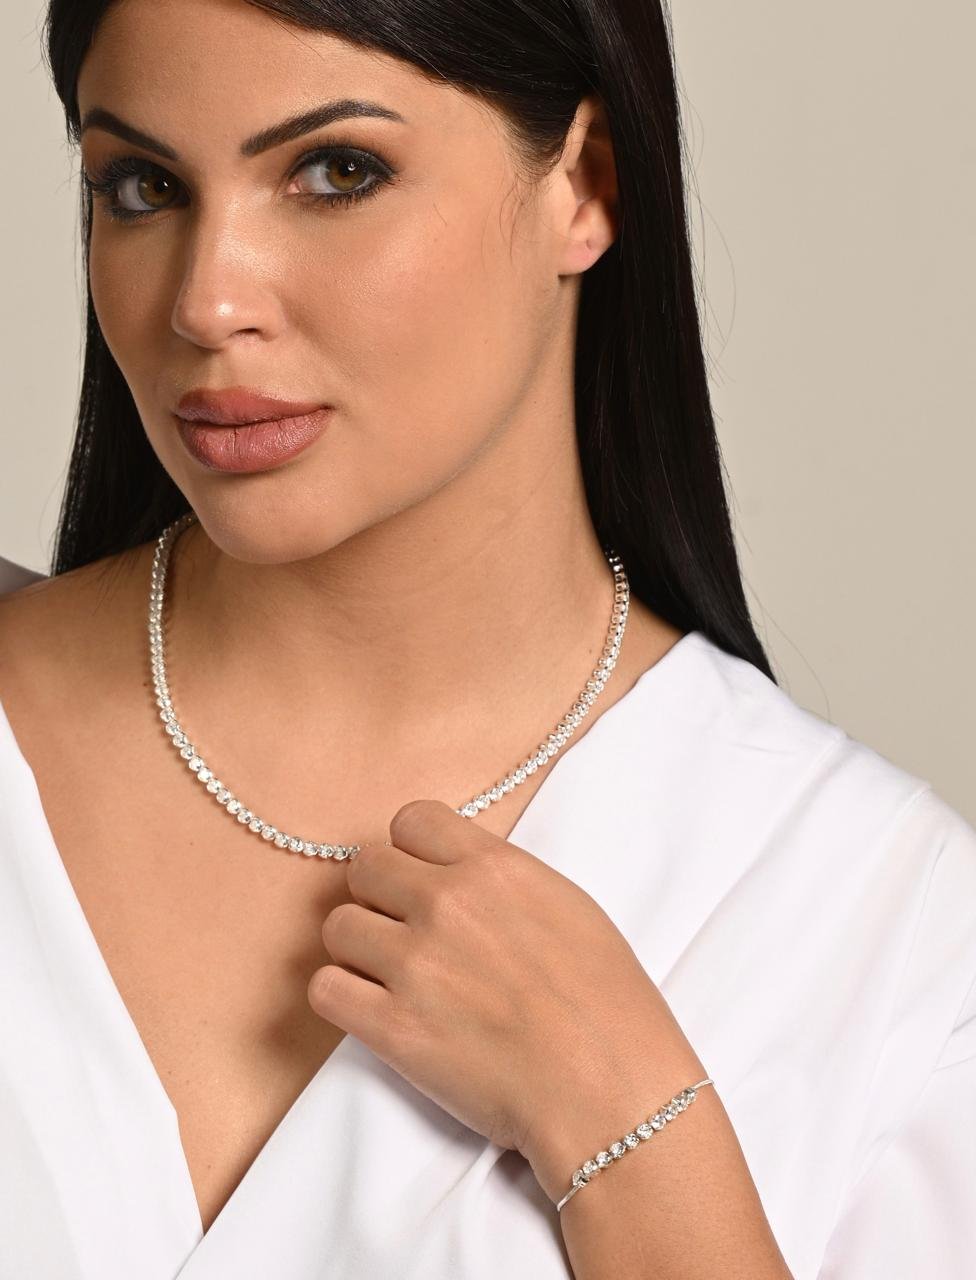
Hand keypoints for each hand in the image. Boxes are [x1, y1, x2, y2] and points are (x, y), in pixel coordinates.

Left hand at [306, 798, 689, 1167]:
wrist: (607, 1089)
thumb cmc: (606, 1004)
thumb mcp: (567, 906)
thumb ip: (501, 878)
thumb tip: (456, 873)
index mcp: (493, 867)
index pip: (411, 819)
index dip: (412, 851)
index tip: (420, 878)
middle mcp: (447, 903)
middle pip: (365, 866)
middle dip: (379, 896)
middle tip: (403, 930)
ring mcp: (415, 964)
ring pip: (337, 926)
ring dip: (358, 949)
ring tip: (392, 976)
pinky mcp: (391, 1027)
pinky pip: (325, 988)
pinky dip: (342, 998)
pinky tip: (374, 1010)